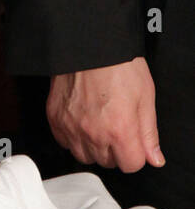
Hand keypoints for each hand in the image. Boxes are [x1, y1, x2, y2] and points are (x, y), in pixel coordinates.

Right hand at [47, 57, 163, 172]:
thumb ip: (149, 132)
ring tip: (97, 124)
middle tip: (115, 125)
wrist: (88, 43)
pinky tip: (81, 120)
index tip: (133, 141)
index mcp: (120, 130)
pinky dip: (72, 136)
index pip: (131, 165)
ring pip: (84, 156)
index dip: (135, 153)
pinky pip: (64, 141)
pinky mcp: (54, 117)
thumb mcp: (145, 96)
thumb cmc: (117, 63)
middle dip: (115, 149)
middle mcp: (94, 133)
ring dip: (93, 146)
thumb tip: (154, 157)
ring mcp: (71, 126)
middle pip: (108, 162)